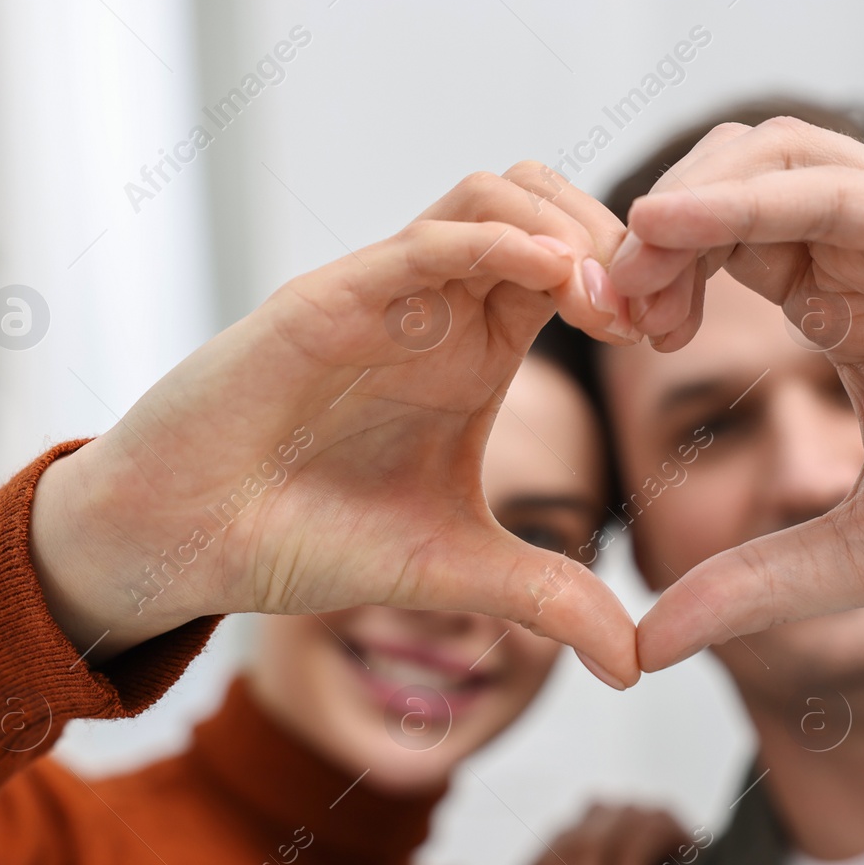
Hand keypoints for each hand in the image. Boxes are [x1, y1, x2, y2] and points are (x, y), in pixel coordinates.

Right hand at [30, 164, 643, 685]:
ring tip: (612, 299)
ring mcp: (384, 296)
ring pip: (492, 197)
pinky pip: (426, 241)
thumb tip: (635, 667)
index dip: (635, 285)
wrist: (189, 543)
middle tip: (658, 309)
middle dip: (618, 238)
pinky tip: (553, 274)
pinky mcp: (330, 300)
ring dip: (567, 226)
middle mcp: (438, 310)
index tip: (675, 339)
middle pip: (549, 207)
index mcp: (476, 351)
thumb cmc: (306, 538)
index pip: (576, 269)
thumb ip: (545, 599)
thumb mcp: (452, 569)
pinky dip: (495, 243)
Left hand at [609, 117, 863, 668]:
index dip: (648, 283)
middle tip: (605, 305)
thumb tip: (643, 645)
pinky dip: (755, 196)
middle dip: (647, 236)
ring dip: (686, 202)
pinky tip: (677, 223)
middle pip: (728, 189)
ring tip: (632, 267)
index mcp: (851, 312)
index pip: (719, 256)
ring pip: (775, 160)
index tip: (606, 338)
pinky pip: (847, 188)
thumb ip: (757, 586)